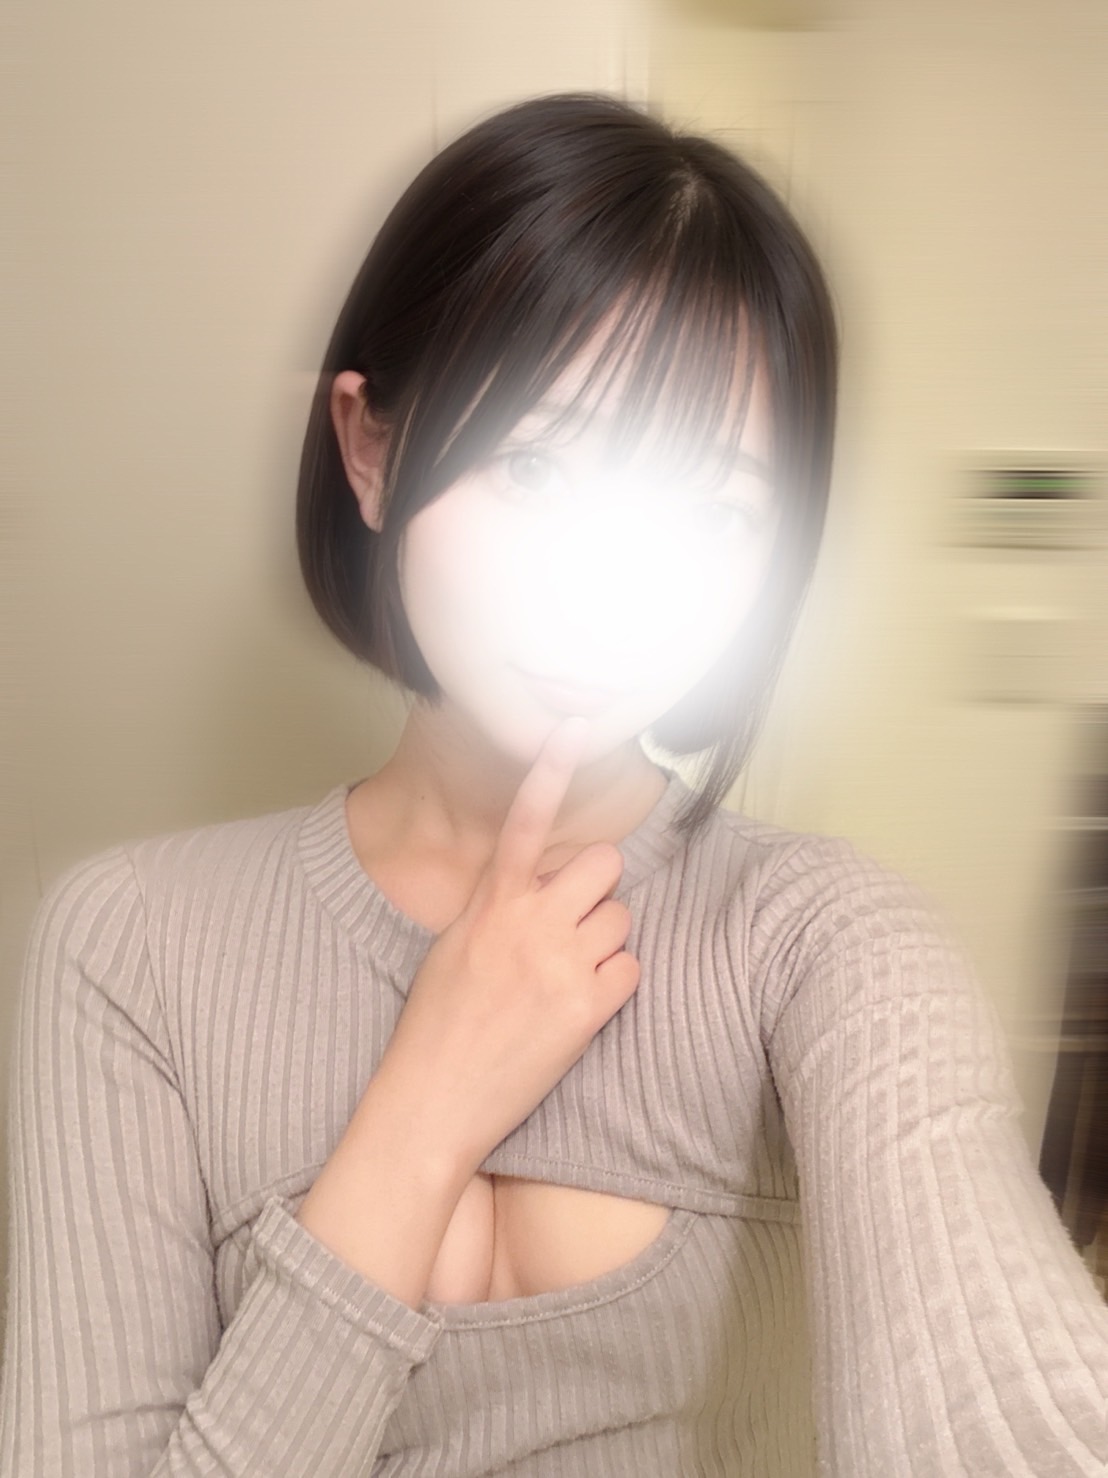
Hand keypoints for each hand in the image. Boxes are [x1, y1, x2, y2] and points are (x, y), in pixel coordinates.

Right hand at [374, 717, 640, 1177]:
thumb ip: (495, 906)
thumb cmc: (434, 1025)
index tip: (576, 727)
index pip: (525, 820)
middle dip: (597, 888)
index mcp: (490, 903)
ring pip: (621, 919)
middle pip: (604, 865)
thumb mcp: (452, 947)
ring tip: (567, 974)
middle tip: (572, 922)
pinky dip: (614, 984)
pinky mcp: (587, 1009)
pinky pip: (631, 969)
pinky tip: (581, 1005)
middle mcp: (529, 923)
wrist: (434, 1099)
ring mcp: (561, 964)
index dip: (552, 769)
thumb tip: (532, 886)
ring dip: (604, 940)